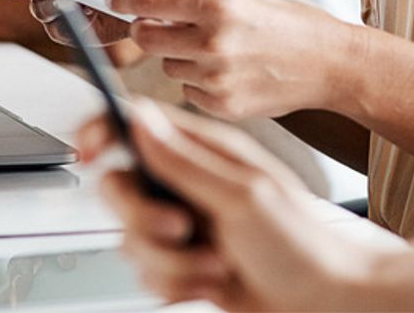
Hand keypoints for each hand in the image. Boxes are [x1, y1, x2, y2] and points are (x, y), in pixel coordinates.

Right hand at [81, 100, 388, 310]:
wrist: (327, 302)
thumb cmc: (303, 243)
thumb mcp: (242, 195)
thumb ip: (184, 160)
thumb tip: (141, 119)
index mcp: (205, 150)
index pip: (139, 125)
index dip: (104, 130)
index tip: (86, 149)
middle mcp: (190, 182)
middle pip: (122, 187)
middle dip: (142, 219)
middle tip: (178, 228)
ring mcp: (187, 223)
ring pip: (132, 238)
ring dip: (169, 262)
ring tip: (212, 263)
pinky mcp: (185, 263)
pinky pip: (149, 273)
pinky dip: (175, 284)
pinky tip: (211, 281)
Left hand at [108, 0, 358, 119]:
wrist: (330, 64)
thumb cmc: (292, 26)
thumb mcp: (245, 1)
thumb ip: (200, 6)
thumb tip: (153, 9)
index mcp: (218, 5)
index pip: (151, 0)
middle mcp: (212, 41)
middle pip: (146, 37)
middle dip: (148, 31)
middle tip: (159, 27)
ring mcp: (216, 77)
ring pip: (169, 66)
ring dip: (181, 59)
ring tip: (218, 53)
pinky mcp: (222, 106)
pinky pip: (189, 91)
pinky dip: (201, 84)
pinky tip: (230, 75)